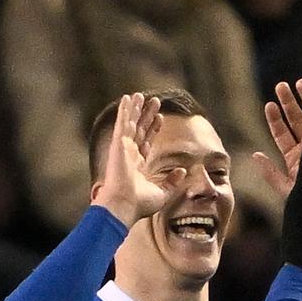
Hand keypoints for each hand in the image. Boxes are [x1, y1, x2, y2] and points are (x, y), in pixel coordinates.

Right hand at [91, 93, 168, 226]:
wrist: (125, 205)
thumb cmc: (141, 204)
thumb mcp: (163, 193)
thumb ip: (172, 180)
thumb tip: (183, 170)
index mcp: (138, 166)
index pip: (147, 142)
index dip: (153, 129)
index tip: (160, 118)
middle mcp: (130, 155)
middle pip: (140, 130)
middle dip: (146, 115)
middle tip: (154, 101)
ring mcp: (123, 148)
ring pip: (131, 123)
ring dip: (136, 109)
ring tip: (141, 95)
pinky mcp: (118, 144)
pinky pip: (123, 123)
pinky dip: (125, 111)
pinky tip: (127, 99)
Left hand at [257, 79, 301, 229]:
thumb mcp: (290, 192)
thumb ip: (272, 174)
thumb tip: (254, 155)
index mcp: (295, 159)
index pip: (282, 134)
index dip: (275, 119)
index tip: (269, 104)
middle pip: (298, 121)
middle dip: (290, 103)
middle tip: (282, 86)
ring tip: (301, 83)